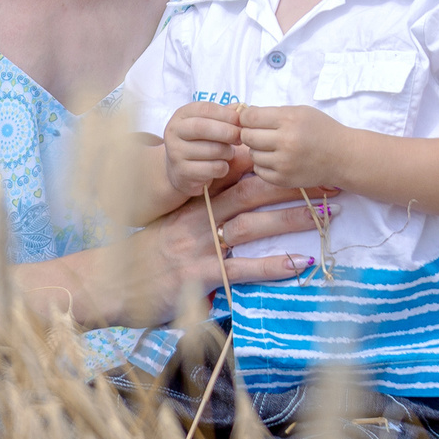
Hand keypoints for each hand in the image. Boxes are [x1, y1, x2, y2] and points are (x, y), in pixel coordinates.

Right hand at [100, 176, 315, 328]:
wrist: (110, 282)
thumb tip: (230, 204)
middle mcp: (200, 218)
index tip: (298, 157)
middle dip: (293, 184)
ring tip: (327, 212)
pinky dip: (272, 265)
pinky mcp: (201, 276)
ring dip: (292, 218)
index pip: (236, 175)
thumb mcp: (171, 227)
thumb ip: (200, 214)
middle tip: (328, 179)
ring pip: (253, 225)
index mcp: (194, 203)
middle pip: (252, 192)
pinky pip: (242, 269)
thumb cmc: (143, 257)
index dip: (269, 164)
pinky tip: (299, 263)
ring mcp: (201, 247)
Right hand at [162, 100, 246, 195]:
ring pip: (212, 150)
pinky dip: (223, 167)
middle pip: (204, 128)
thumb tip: (245, 108)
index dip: (226, 114)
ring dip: (228, 152)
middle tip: (240, 138)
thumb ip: (224, 115)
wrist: (178, 171)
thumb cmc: (198, 143)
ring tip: (228, 153)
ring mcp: (176, 153)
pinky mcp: (183, 172)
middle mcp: (174, 132)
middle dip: (228, 132)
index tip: (240, 121)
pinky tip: (220, 166)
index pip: (205, 109)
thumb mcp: (207, 125)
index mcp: (181, 115)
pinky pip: (213, 168)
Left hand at [235, 103, 358, 193]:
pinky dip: (263, 165)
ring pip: (252, 154)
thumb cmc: (321, 130)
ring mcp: (284, 163)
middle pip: (247, 136)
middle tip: (260, 134)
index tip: (251, 120)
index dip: (246, 118)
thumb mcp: (300, 112)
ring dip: (258, 150)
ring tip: (272, 147)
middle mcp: (285, 141)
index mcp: (289, 120)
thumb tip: (245, 115)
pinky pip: (259, 171)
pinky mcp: (284, 180)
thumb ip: (273, 113)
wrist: (343, 157)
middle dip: (250, 133)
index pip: (250, 117)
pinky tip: (276, 160)